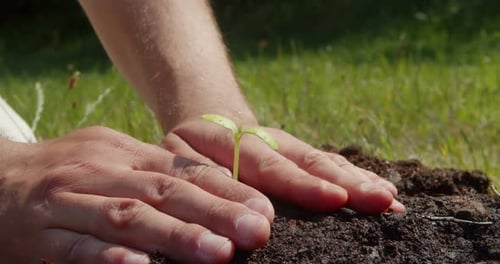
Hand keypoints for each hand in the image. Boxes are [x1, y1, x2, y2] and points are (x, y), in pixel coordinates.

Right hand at [0, 126, 273, 262]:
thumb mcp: (113, 161)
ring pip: (128, 217)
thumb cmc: (66, 174)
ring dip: (175, 235)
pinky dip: (109, 257)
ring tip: (218, 253)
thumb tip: (218, 187)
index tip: (265, 210)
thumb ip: (157, 173)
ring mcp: (68, 202)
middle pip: (165, 192)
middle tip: (258, 232)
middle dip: (215, 212)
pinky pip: (77, 248)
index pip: (183, 171)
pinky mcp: (39, 235)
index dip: (226, 191)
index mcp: (124, 153)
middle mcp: (100, 171)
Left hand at [163, 120, 405, 213]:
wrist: (201, 121)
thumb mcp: (181, 165)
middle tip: (381, 200)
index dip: (301, 183)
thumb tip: (244, 219)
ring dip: (357, 179)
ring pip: (322, 160)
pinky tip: (383, 187)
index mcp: (231, 143)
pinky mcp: (297, 153)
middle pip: (307, 159)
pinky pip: (327, 162)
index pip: (269, 165)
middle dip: (345, 181)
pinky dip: (355, 175)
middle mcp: (266, 142)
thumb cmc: (188, 154)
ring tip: (390, 198)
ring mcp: (285, 146)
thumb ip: (208, 186)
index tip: (333, 198)